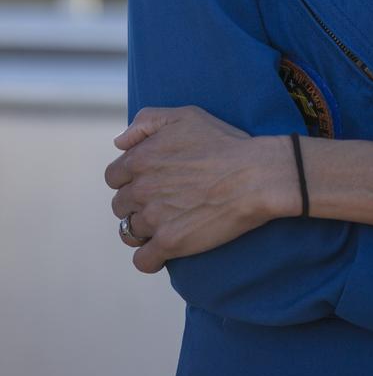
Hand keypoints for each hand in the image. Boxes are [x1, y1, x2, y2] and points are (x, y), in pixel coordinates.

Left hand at [105, 106, 290, 273]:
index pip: (114, 176)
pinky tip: (164, 251)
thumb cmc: (225, 143)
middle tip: (161, 202)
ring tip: (164, 225)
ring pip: (129, 232)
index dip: (130, 179)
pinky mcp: (169, 243)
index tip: (148, 181)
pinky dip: (150, 258)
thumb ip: (146, 121)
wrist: (256, 175)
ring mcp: (154, 217)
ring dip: (143, 230)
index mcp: (140, 158)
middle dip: (136, 204)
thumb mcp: (185, 115)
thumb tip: (119, 142)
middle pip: (120, 205)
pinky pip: (143, 260)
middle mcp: (141, 188)